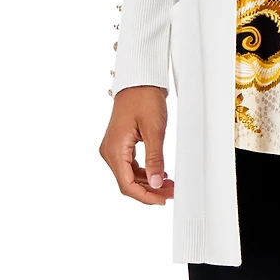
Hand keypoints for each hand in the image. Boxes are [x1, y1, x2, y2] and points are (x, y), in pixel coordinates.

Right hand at [99, 86, 173, 204]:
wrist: (140, 79)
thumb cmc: (144, 97)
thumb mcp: (154, 129)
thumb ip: (155, 159)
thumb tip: (157, 183)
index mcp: (114, 149)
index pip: (127, 184)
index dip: (145, 196)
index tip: (162, 200)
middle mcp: (109, 150)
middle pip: (127, 182)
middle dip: (149, 190)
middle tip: (170, 192)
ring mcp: (113, 147)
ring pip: (129, 175)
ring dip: (148, 182)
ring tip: (168, 185)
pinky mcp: (119, 143)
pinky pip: (130, 165)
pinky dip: (144, 172)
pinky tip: (158, 173)